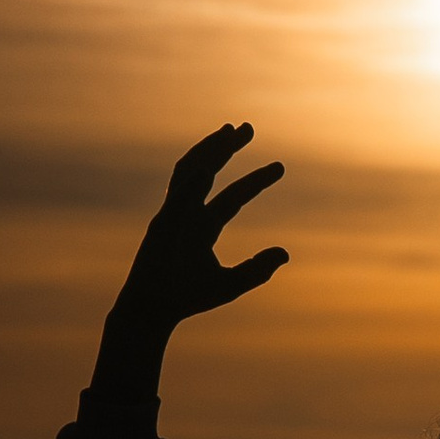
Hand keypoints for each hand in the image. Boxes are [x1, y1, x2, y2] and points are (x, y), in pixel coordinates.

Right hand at [90, 124, 286, 394]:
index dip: (256, 181)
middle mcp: (188, 214)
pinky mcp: (160, 224)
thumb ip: (257, 269)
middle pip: (209, 172)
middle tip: (248, 127)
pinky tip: (208, 170)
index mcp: (204, 226)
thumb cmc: (188, 298)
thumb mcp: (231, 284)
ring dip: (209, 150)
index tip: (280, 166)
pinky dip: (190, 185)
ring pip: (190, 172)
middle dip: (227, 149)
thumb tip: (285, 253)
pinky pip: (176, 199)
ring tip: (229, 131)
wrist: (154, 310)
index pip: (234, 197)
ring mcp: (172, 214)